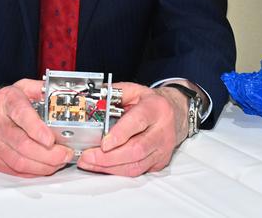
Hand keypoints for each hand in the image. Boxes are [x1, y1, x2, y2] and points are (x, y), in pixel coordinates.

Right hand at [0, 79, 72, 176]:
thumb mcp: (17, 88)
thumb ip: (39, 89)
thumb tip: (59, 92)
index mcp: (5, 102)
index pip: (21, 114)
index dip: (37, 129)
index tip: (51, 138)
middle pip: (23, 145)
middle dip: (49, 154)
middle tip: (64, 153)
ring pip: (19, 162)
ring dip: (44, 166)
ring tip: (58, 162)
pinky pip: (14, 171)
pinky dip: (33, 172)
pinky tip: (44, 167)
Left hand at [76, 81, 190, 176]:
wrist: (173, 113)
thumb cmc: (149, 102)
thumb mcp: (133, 90)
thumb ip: (112, 94)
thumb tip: (91, 101)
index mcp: (156, 108)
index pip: (138, 122)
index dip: (119, 135)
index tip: (103, 143)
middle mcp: (163, 130)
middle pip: (136, 149)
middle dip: (108, 157)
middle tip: (88, 156)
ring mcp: (163, 149)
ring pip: (136, 165)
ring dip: (110, 167)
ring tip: (90, 163)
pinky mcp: (159, 162)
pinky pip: (137, 172)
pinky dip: (117, 171)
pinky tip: (103, 167)